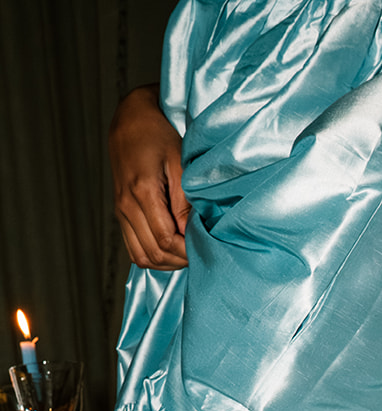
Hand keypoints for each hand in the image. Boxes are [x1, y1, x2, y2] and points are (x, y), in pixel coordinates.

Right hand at [109, 85, 189, 269]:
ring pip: (141, 257)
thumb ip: (184, 202)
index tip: (204, 248)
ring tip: (185, 254)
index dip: (186, 251)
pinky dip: (153, 257)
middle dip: (179, 260)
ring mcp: (120, 211)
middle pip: (153, 253)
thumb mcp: (179, 163)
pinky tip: (170, 250)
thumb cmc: (158, 134)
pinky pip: (133, 249)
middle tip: (199, 253)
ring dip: (166, 263)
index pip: (165, 239)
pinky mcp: (120, 214)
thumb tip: (190, 234)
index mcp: (142, 191)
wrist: (130, 120)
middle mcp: (126, 205)